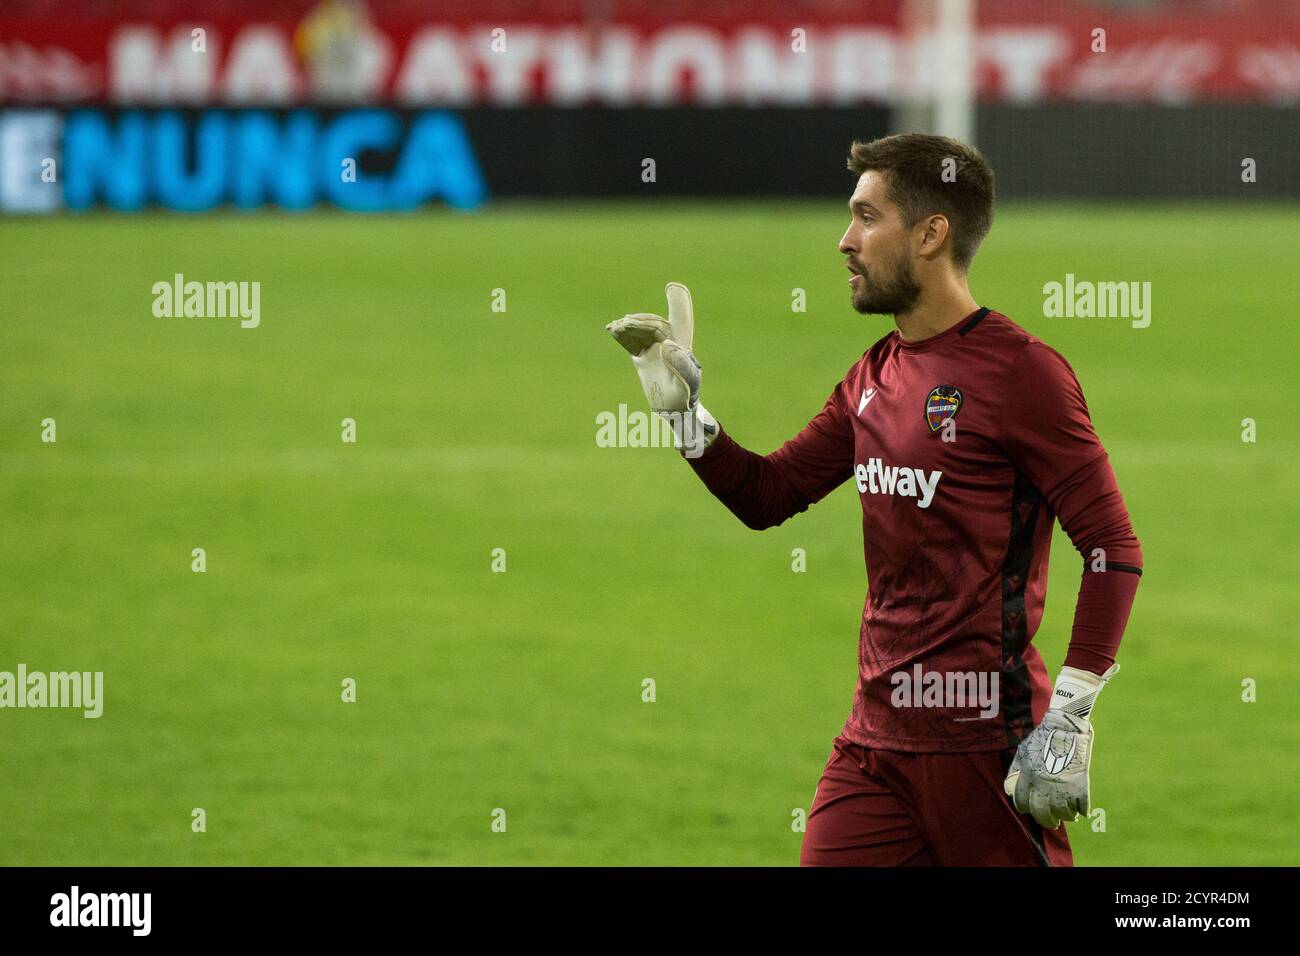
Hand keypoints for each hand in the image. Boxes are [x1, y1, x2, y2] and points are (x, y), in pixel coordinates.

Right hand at [605, 282, 699, 413]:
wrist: (675, 412)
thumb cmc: (686, 399)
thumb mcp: (687, 386)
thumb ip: (681, 365)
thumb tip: (666, 344)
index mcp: (682, 346)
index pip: (681, 320)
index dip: (678, 302)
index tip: (672, 287)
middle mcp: (669, 343)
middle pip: (654, 324)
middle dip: (639, 322)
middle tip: (624, 324)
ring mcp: (656, 349)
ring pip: (641, 331)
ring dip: (629, 327)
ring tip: (615, 327)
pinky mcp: (644, 357)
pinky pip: (633, 341)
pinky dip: (623, 336)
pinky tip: (613, 331)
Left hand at [1004, 663, 1118, 828]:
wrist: (1065, 725)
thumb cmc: (1042, 737)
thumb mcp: (1022, 752)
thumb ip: (1015, 771)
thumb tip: (1009, 789)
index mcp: (1028, 776)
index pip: (1022, 802)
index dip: (1025, 808)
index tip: (1030, 810)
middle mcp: (1043, 784)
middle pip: (1042, 813)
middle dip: (1045, 820)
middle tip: (1051, 822)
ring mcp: (1063, 785)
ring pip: (1063, 813)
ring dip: (1064, 816)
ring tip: (1066, 815)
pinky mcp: (1080, 784)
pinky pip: (1081, 806)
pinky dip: (1081, 811)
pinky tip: (1079, 811)